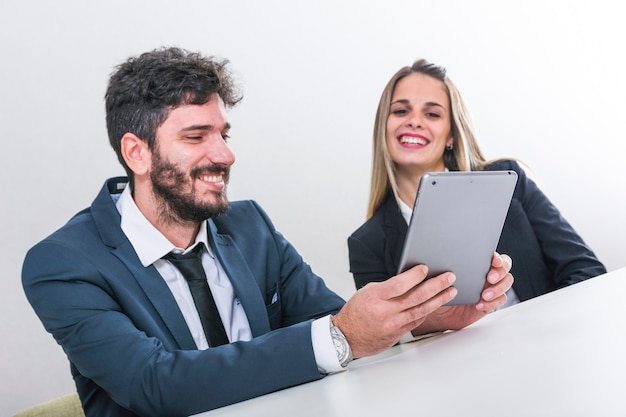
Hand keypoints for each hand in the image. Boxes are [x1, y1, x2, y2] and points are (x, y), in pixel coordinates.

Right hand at [332, 264, 456, 358]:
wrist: (346, 337)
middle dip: (436, 286)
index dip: (414, 276)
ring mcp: (393, 324)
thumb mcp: (368, 292)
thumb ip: (388, 287)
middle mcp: (386, 311)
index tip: (425, 268)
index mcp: (375, 297)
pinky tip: (438, 303)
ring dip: (439, 299)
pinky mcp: (398, 334)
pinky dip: (428, 310)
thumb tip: (410, 279)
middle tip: (449, 277)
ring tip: (451, 290)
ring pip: (421, 310)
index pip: (399, 285)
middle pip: (416, 297)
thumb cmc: (356, 312)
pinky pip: (417, 320)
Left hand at [412, 252, 513, 334]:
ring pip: (505, 284)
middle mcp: (486, 273)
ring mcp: (490, 287)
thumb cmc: (438, 288)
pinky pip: (499, 301)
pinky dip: (492, 303)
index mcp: (477, 262)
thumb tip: (440, 253)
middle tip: (489, 278)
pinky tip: (480, 304)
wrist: (438, 309)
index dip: (497, 257)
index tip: (493, 260)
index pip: (494, 256)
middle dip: (499, 272)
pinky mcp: (490, 302)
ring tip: (484, 295)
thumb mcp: (438, 275)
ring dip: (498, 289)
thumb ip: (444, 265)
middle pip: (504, 269)